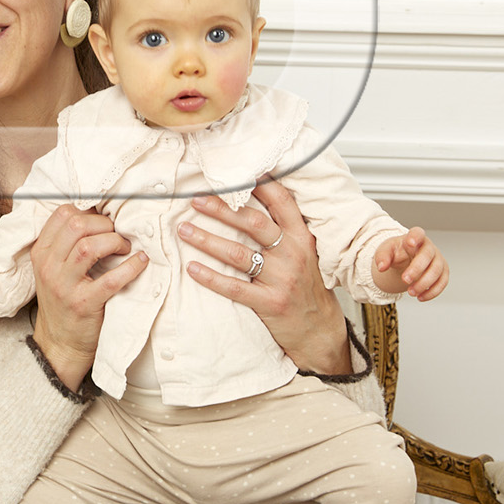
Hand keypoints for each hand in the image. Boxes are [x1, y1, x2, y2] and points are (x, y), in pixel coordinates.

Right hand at [29, 204, 148, 390]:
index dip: (88, 210)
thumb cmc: (63, 302)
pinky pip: (111, 279)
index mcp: (42, 253)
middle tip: (117, 233)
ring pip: (89, 247)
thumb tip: (101, 216)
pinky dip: (130, 267)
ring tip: (125, 248)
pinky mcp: (84, 304)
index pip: (62, 214)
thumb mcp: (54, 270)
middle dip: (104, 223)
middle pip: (76, 225)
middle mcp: (49, 266)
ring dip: (114, 241)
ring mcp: (64, 286)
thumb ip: (67, 245)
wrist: (60, 343)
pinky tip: (140, 262)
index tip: (104, 219)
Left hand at [178, 181, 351, 375]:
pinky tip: (192, 268)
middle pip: (253, 223)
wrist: (319, 330)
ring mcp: (282, 278)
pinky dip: (211, 277)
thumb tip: (251, 201)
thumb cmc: (306, 287)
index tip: (234, 173)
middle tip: (196, 199)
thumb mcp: (304, 253)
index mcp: (301, 237)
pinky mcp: (269, 302)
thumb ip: (283, 230)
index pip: (281, 202)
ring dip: (208, 240)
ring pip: (239, 253)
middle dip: (222, 208)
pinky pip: (234, 287)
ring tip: (184, 229)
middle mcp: (292, 254)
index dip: (260, 184)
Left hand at [373, 227, 448, 300]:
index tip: (410, 242)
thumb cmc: (397, 252)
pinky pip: (442, 282)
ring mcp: (438, 259)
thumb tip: (381, 267)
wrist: (406, 259)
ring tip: (411, 292)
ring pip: (437, 271)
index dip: (415, 236)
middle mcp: (429, 247)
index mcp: (414, 237)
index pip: (418, 233)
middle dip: (416, 269)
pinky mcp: (442, 272)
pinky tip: (420, 297)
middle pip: (427, 255)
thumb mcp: (386, 250)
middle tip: (404, 280)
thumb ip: (382, 256)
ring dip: (424, 283)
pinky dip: (432, 292)